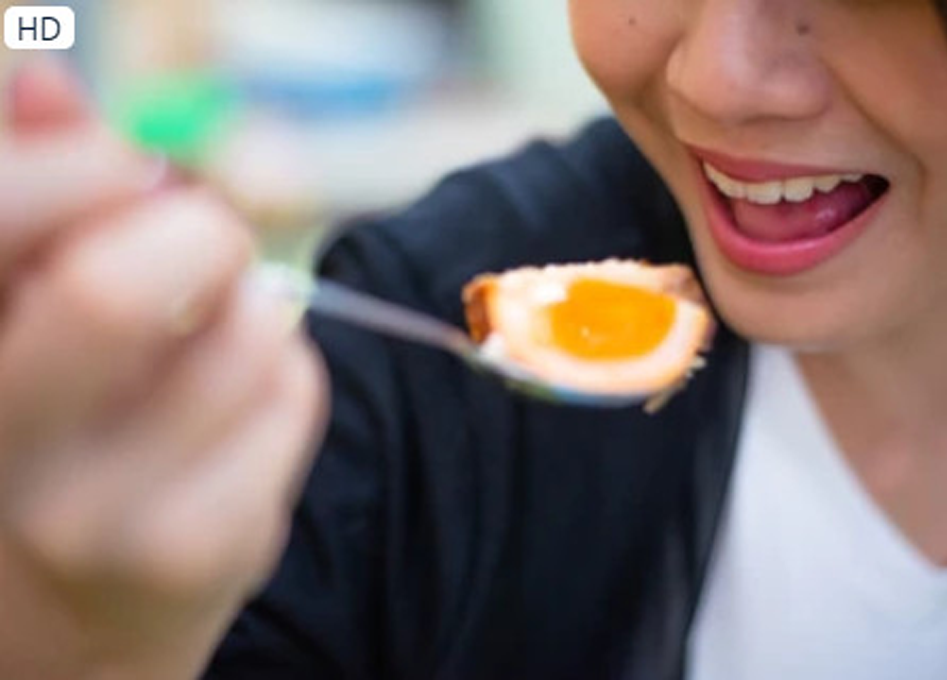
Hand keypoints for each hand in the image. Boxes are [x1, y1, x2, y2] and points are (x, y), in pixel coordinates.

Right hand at [0, 60, 327, 679]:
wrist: (67, 621)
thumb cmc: (52, 436)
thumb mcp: (17, 315)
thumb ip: (31, 203)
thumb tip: (47, 81)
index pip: (0, 209)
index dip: (85, 164)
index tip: (129, 172)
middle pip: (116, 286)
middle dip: (196, 235)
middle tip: (205, 246)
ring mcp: (92, 514)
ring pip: (245, 334)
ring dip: (256, 309)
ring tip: (223, 341)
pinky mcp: (195, 555)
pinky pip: (294, 397)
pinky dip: (289, 377)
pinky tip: (244, 413)